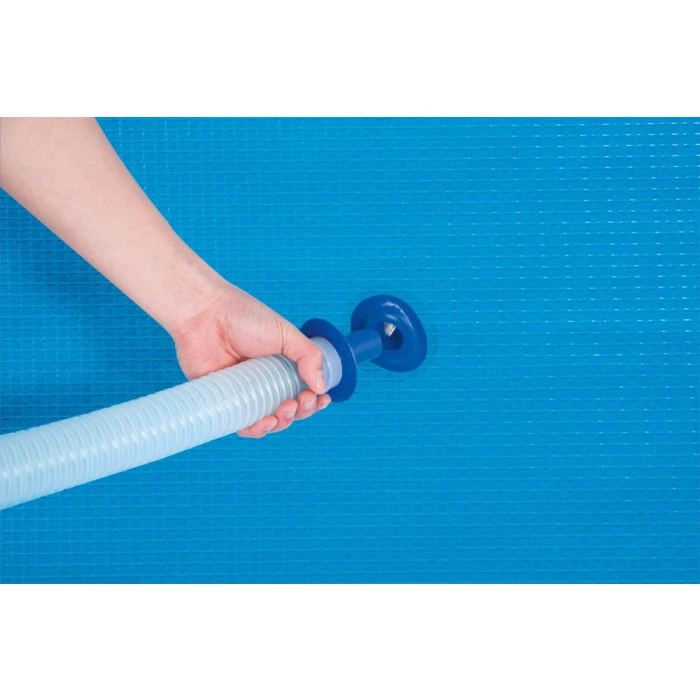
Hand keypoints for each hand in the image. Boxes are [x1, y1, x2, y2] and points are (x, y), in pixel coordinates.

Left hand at [171, 283, 330, 437]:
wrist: (206, 314)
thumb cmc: (244, 317)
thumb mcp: (286, 334)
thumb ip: (309, 357)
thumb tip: (323, 386)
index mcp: (282, 367)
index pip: (304, 391)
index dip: (314, 400)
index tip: (321, 398)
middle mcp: (265, 383)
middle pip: (290, 410)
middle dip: (302, 411)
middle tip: (301, 400)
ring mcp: (245, 393)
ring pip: (269, 422)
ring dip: (283, 422)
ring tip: (285, 410)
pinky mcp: (224, 401)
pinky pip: (242, 425)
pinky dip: (256, 430)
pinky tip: (265, 422)